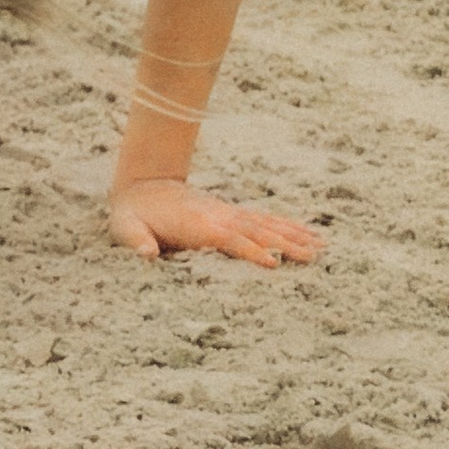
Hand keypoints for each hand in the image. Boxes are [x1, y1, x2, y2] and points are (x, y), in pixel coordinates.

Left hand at [106, 179, 323, 267]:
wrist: (142, 184)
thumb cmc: (133, 214)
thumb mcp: (126, 228)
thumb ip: (137, 241)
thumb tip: (145, 254)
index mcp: (198, 225)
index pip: (229, 240)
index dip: (250, 251)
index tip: (273, 264)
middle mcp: (219, 217)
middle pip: (257, 231)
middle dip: (285, 244)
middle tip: (313, 257)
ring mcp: (228, 213)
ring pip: (266, 224)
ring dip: (293, 234)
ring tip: (321, 246)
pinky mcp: (232, 214)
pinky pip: (264, 220)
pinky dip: (287, 226)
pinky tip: (307, 233)